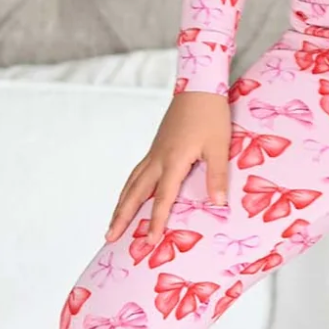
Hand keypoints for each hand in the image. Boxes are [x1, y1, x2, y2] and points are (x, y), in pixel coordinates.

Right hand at [104, 91, 231, 245]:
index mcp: (173, 160)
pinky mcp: (156, 147)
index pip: (162, 198)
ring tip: (112, 223)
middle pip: (134, 193)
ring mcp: (154, 152)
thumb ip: (216, 175)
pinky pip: (137, 173)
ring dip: (120, 204)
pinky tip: (128, 196)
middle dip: (121, 217)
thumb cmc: (211, 115)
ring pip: (132, 183)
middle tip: (109, 238)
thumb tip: (218, 203)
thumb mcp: (219, 146)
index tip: (148, 241)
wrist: (198, 87)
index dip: (155, 221)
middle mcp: (158, 158)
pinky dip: (128, 189)